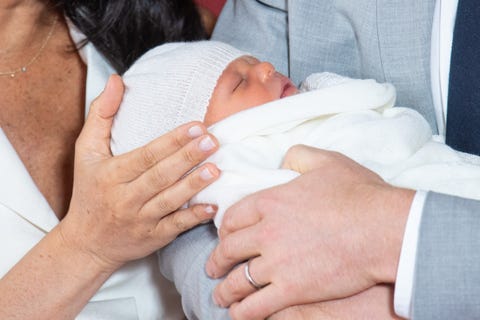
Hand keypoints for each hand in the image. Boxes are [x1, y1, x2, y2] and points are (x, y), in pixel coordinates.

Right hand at [59, 75, 219, 271]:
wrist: (86, 243)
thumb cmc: (89, 190)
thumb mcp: (85, 151)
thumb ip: (101, 114)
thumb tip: (117, 80)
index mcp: (111, 174)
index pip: (145, 155)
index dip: (171, 141)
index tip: (196, 126)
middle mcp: (125, 198)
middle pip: (160, 176)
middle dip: (188, 157)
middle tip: (213, 140)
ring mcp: (140, 220)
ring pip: (170, 201)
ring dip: (194, 185)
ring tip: (216, 168)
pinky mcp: (153, 238)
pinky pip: (175, 227)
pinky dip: (193, 218)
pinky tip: (212, 206)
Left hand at [206, 145, 413, 318]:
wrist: (383, 227)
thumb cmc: (359, 194)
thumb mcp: (326, 161)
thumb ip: (298, 156)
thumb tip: (284, 160)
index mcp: (270, 201)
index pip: (232, 217)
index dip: (224, 230)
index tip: (224, 237)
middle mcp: (266, 232)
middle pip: (228, 250)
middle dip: (217, 261)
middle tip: (213, 268)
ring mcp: (277, 263)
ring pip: (238, 281)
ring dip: (225, 291)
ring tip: (221, 296)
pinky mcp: (293, 289)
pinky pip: (257, 306)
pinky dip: (243, 312)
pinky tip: (239, 314)